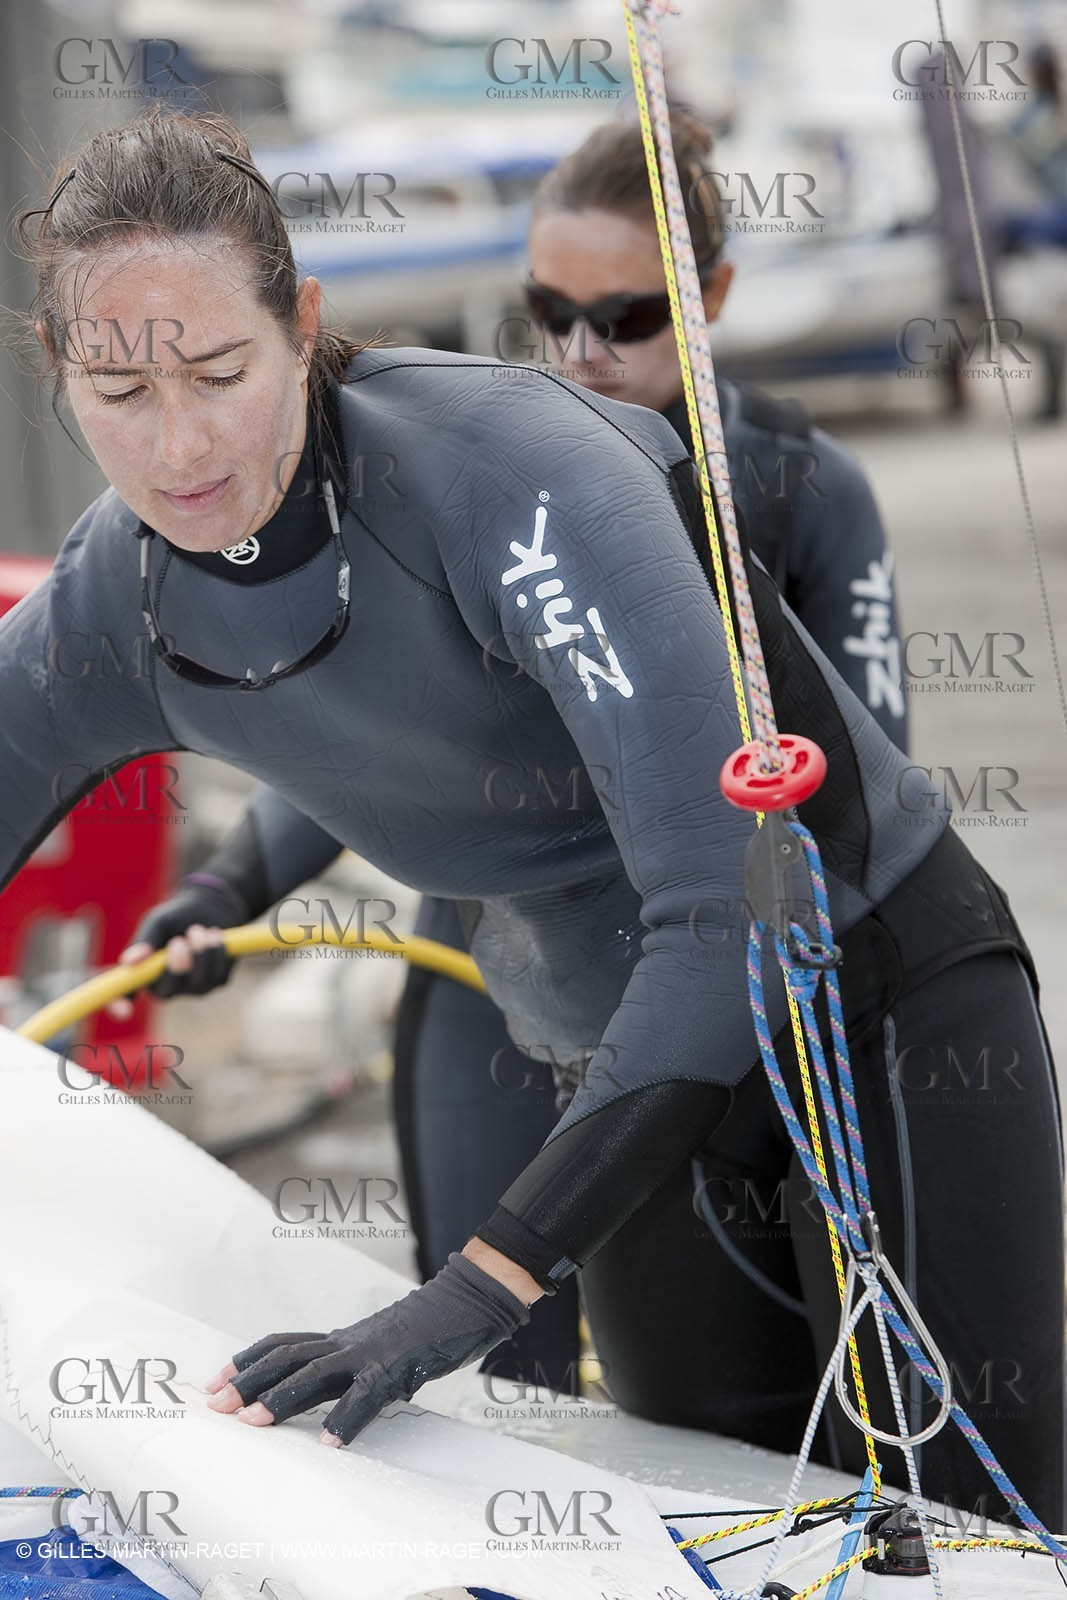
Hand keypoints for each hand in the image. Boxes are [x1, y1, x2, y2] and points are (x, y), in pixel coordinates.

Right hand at [106, 878, 247, 1018]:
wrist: (207, 907)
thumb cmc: (174, 919)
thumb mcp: (157, 923)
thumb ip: (145, 941)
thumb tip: (129, 962)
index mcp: (142, 975)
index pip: (122, 999)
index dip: (119, 1006)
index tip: (124, 1010)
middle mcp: (166, 987)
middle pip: (166, 993)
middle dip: (175, 967)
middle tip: (179, 941)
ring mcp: (193, 988)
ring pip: (198, 982)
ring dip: (200, 952)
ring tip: (197, 930)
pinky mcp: (217, 981)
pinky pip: (219, 975)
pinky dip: (216, 951)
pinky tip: (213, 934)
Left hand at [205, 1250, 534, 1445]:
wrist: (467, 1300)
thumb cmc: (429, 1329)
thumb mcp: (382, 1349)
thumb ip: (356, 1369)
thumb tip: (335, 1399)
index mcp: (342, 1340)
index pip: (283, 1345)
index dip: (248, 1361)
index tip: (215, 1382)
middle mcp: (348, 1342)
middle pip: (286, 1357)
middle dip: (248, 1382)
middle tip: (216, 1406)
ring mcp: (370, 1351)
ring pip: (314, 1372)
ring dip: (281, 1398)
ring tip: (253, 1423)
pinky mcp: (397, 1365)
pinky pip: (366, 1394)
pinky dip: (347, 1418)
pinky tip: (332, 1443)